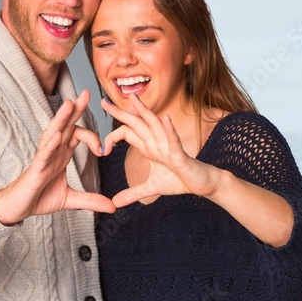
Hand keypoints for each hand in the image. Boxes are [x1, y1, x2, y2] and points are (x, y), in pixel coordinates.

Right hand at [0, 89, 114, 224]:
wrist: (18, 209)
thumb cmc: (40, 198)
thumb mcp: (71, 199)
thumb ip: (91, 200)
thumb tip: (113, 206)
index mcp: (62, 154)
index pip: (78, 135)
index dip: (93, 138)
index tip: (104, 151)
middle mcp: (53, 151)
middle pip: (65, 125)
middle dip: (76, 109)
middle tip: (87, 92)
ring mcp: (43, 158)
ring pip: (52, 133)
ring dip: (61, 118)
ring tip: (69, 104)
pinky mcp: (35, 169)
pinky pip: (42, 154)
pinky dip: (50, 144)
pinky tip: (57, 136)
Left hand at [101, 94, 224, 207]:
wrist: (201, 184)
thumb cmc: (180, 180)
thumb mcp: (152, 188)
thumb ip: (133, 193)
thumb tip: (115, 203)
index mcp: (149, 147)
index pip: (127, 134)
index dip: (112, 137)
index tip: (100, 149)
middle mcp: (157, 142)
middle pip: (136, 123)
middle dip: (120, 112)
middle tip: (103, 101)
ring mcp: (169, 147)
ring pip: (155, 125)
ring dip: (144, 111)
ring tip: (133, 97)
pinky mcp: (180, 155)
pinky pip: (174, 140)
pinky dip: (170, 130)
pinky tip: (166, 119)